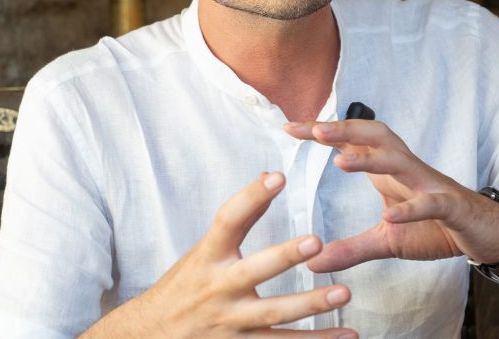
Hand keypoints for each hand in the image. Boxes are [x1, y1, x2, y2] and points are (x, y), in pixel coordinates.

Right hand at [86, 171, 356, 337]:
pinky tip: (347, 334)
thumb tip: (270, 176)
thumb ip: (238, 221)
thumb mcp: (204, 250)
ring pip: (274, 315)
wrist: (151, 334)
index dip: (251, 197)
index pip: (228, 220)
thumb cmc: (184, 286)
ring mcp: (231, 322)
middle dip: (283, 256)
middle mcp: (219, 288)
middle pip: (253, 271)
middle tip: (316, 242)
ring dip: (311, 305)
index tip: (277, 176)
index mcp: (208, 257)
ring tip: (343, 293)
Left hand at [284, 120, 498, 273]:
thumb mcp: (386, 242)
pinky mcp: (450, 207)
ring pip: (399, 162)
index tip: (290, 126)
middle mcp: (407, 169)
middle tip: (313, 130)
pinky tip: (389, 216)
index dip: (324, 132)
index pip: (353, 141)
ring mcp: (429, 185)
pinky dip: (410, 208)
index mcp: (389, 170)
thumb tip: (312, 262)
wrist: (485, 234)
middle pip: (375, 136)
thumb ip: (351, 249)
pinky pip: (429, 202)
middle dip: (345, 129)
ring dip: (371, 160)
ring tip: (341, 162)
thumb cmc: (435, 228)